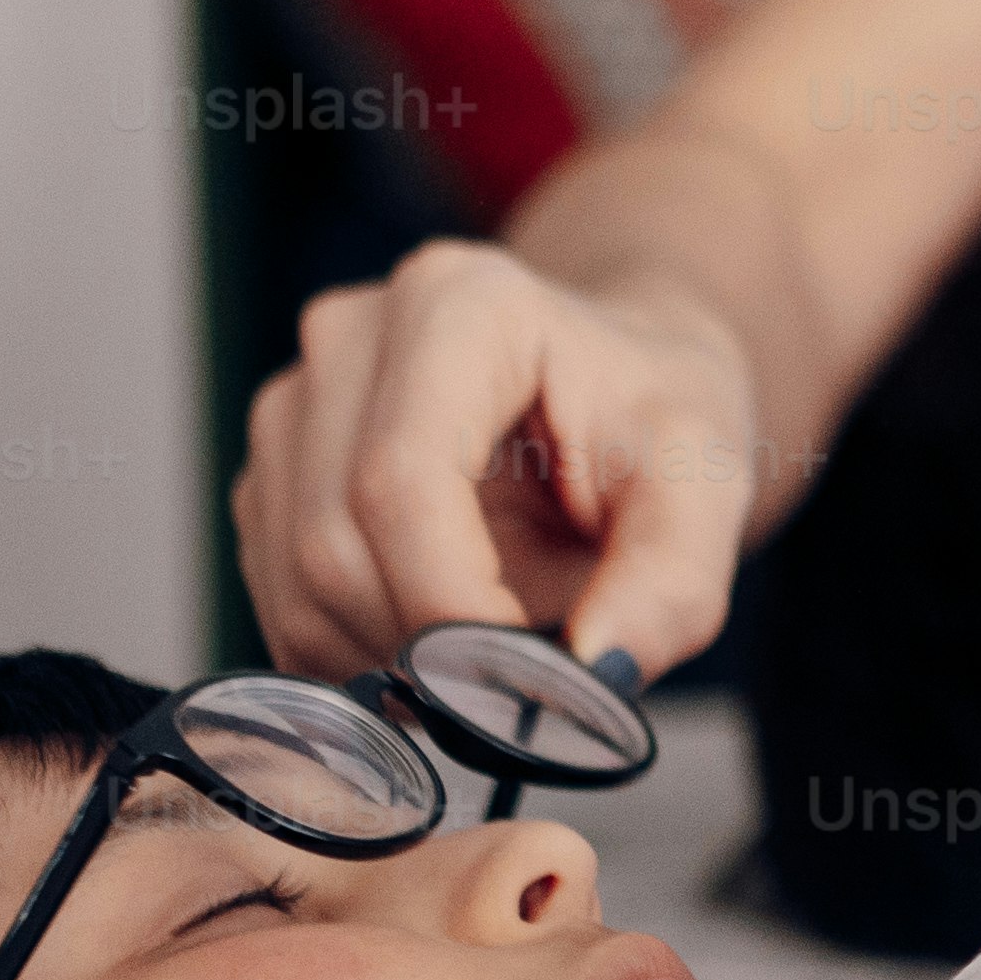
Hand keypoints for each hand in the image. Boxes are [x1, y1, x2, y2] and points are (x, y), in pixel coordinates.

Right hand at [236, 237, 766, 680]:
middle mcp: (349, 338)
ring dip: (392, 662)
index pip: (400, 481)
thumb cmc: (657, 420)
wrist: (614, 392)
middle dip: (429, 646)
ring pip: (299, 587)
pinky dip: (360, 659)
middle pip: (335, 541)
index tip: (529, 675)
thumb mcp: (707, 487)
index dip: (451, 605)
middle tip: (525, 675)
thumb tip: (597, 671)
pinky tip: (440, 643)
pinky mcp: (272, 478)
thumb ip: (673, 582)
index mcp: (459, 304)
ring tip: (494, 650)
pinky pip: (285, 606)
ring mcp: (295, 406)